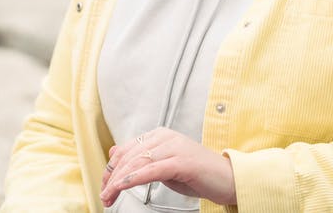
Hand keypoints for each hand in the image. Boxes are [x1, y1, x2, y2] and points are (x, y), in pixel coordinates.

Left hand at [100, 127, 236, 207]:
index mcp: (160, 135)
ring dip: (118, 182)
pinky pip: (152, 169)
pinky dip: (134, 178)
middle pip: (128, 156)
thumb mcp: (163, 164)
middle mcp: (166, 137)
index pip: (126, 149)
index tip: (104, 187)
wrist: (228, 179)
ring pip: (137, 162)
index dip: (110, 169)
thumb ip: (141, 157)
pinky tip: (123, 186)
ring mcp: (175, 147)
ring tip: (110, 196)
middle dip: (111, 178)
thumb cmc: (198, 174)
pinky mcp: (182, 161)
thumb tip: (115, 151)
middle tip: (104, 196)